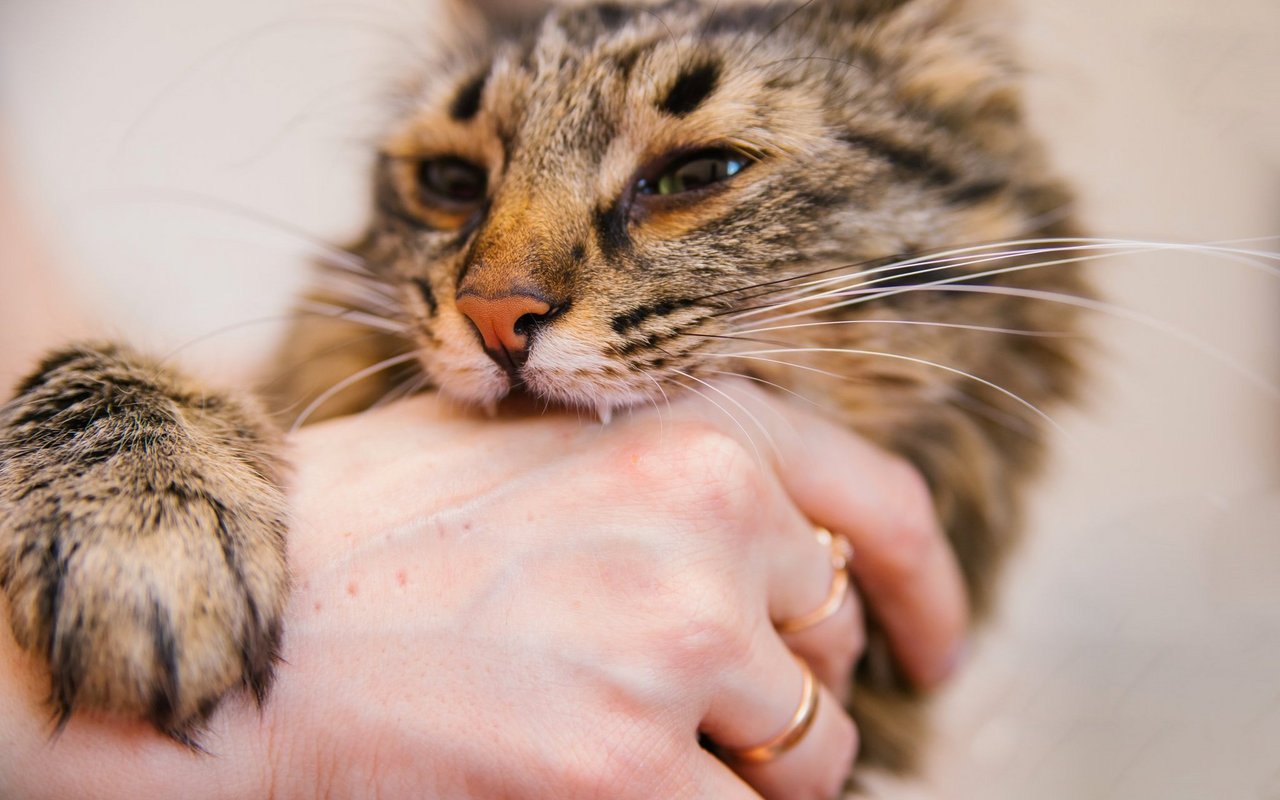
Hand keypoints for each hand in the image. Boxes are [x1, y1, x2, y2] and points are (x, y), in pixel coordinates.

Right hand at [1, 384, 965, 799]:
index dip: (921, 592)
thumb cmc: (379, 532)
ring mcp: (674, 643)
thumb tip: (779, 570)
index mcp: (693, 424)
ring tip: (614, 740)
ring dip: (735, 772)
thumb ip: (678, 486)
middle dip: (774, 700)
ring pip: (806, 757)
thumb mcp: (550, 449)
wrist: (244, 618)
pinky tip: (601, 782)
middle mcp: (705, 516)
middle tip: (674, 708)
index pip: (880, 509)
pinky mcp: (626, 766)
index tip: (928, 650)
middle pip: (828, 655)